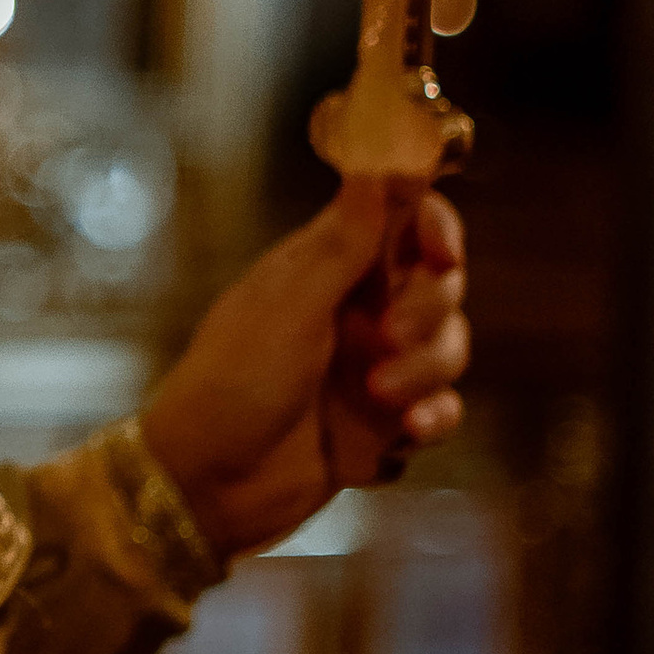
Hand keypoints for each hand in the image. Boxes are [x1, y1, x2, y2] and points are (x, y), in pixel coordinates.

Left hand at [139, 178, 469, 559]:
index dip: (435, 230)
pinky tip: (405, 437)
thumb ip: (342, 243)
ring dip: (426, 371)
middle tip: (389, 338)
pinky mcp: (383, 425)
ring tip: (379, 398)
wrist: (207, 486)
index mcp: (325, 269)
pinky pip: (438, 410)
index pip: (403, 224)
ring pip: (446, 349)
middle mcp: (355, 311)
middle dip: (430, 311)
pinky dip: (432, 419)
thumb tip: (380, 167)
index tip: (441, 255)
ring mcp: (372, 368)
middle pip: (439, 286)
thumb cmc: (230, 384)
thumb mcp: (287, 308)